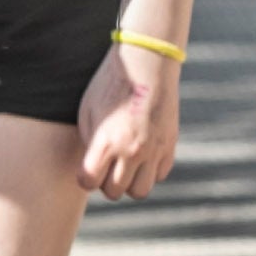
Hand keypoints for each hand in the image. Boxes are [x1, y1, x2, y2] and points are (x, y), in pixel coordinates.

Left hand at [77, 43, 182, 201]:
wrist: (147, 64)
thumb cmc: (110, 85)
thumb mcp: (88, 111)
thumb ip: (90, 144)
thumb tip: (93, 169)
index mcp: (106, 141)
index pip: (89, 182)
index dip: (85, 177)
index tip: (87, 168)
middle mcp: (131, 150)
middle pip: (114, 192)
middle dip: (105, 182)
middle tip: (105, 165)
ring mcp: (153, 150)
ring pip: (139, 191)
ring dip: (129, 183)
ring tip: (123, 165)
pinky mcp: (170, 146)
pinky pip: (158, 176)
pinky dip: (149, 172)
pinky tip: (141, 156)